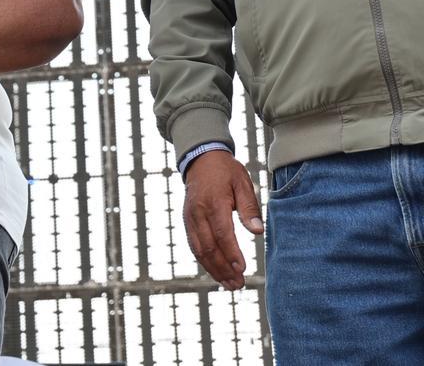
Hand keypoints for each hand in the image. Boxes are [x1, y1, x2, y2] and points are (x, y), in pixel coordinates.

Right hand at [182, 149, 263, 289]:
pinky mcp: (187, 221)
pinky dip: (204, 261)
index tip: (242, 269)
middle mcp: (197, 213)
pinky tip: (216, 272)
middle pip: (208, 247)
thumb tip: (257, 231)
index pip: (222, 234)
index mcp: (213, 203)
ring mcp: (189, 218)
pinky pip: (194, 245)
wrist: (201, 160)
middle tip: (238, 284)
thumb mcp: (242, 183)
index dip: (231, 254)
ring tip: (229, 284)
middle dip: (223, 269)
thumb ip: (249, 208)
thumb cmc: (226, 172)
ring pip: (198, 250)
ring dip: (213, 270)